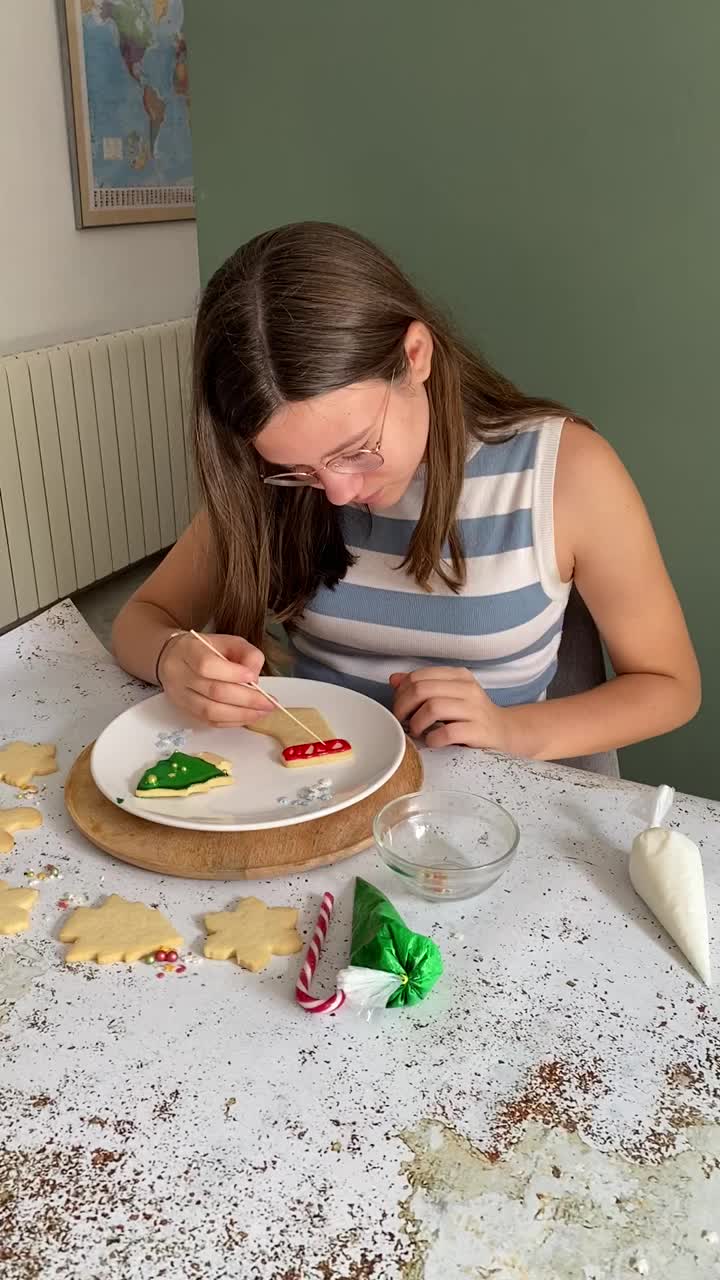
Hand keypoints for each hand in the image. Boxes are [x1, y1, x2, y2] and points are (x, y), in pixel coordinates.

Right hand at [158, 632, 270, 726]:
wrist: (174, 659)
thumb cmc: (206, 649)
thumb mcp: (229, 641)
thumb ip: (247, 654)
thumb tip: (255, 676)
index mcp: (189, 650)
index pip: (207, 665)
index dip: (232, 673)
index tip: (254, 677)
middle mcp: (180, 674)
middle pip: (213, 691)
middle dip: (246, 699)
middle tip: (269, 702)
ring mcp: (181, 696)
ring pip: (211, 711)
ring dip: (241, 714)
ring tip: (262, 712)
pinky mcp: (186, 711)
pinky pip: (210, 721)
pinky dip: (232, 721)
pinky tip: (248, 717)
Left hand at [390, 667, 513, 751]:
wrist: (505, 732)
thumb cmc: (471, 715)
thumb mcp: (448, 695)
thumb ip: (422, 686)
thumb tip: (394, 679)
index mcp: (458, 676)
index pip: (418, 676)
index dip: (401, 693)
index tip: (400, 708)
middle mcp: (467, 689)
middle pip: (421, 690)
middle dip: (404, 708)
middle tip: (403, 721)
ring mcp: (475, 709)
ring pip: (433, 707)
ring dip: (417, 723)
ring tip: (417, 732)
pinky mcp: (478, 731)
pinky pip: (447, 732)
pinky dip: (433, 739)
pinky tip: (432, 742)